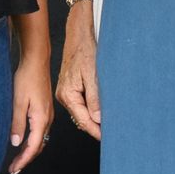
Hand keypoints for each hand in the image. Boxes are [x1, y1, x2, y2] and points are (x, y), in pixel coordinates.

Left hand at [8, 54, 53, 173]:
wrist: (36, 61)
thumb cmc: (27, 78)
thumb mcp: (18, 101)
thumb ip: (17, 123)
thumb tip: (16, 143)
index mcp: (41, 119)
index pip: (33, 147)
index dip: (23, 160)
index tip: (14, 169)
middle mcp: (48, 119)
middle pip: (38, 146)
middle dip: (26, 159)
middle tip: (14, 169)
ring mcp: (48, 115)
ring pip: (40, 140)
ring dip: (29, 151)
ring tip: (17, 159)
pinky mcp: (45, 110)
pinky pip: (40, 132)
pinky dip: (32, 141)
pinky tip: (24, 142)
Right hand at [55, 2, 101, 139]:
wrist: (79, 35)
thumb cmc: (85, 51)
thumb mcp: (93, 75)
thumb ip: (95, 98)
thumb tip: (98, 118)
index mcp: (67, 94)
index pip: (83, 119)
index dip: (95, 130)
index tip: (106, 138)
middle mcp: (64, 95)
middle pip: (81, 118)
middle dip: (95, 127)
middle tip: (110, 134)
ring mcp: (66, 92)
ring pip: (81, 112)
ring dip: (93, 119)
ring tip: (107, 125)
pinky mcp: (70, 88)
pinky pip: (80, 104)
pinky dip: (90, 109)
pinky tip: (100, 111)